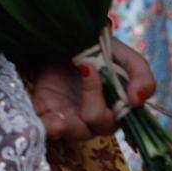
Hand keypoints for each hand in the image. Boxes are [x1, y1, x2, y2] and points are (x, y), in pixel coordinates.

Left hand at [29, 38, 157, 141]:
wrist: (70, 38)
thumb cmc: (102, 52)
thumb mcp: (126, 58)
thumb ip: (142, 77)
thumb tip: (138, 100)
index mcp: (113, 111)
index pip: (111, 120)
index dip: (103, 102)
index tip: (93, 68)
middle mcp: (89, 119)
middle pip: (91, 127)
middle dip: (90, 103)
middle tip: (83, 67)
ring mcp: (65, 115)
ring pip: (64, 132)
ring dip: (60, 128)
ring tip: (56, 123)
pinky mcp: (43, 109)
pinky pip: (39, 124)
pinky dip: (34, 127)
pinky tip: (30, 129)